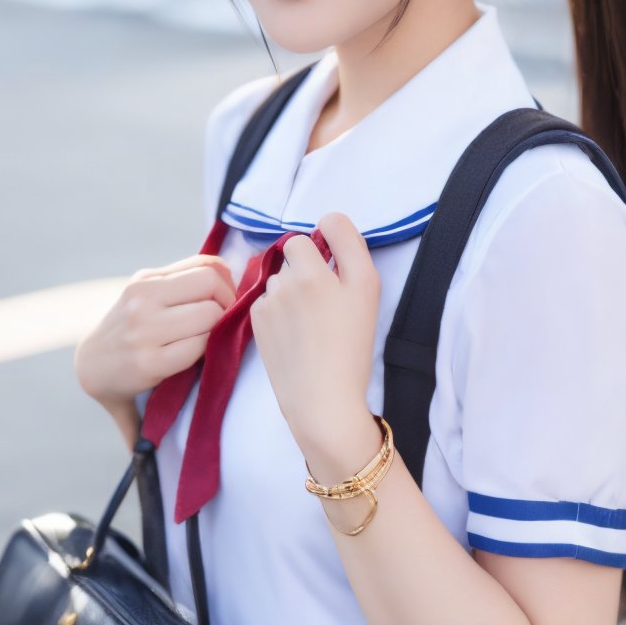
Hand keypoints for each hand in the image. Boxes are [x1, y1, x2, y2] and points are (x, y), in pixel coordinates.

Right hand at [74, 252, 236, 411]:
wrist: (92, 367)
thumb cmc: (130, 330)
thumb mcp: (147, 295)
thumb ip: (183, 280)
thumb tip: (229, 272)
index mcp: (146, 279)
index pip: (207, 266)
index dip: (227, 285)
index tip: (224, 303)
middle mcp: (142, 298)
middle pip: (211, 286)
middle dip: (227, 306)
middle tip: (221, 324)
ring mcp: (144, 329)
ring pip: (210, 315)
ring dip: (218, 330)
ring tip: (208, 340)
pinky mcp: (150, 362)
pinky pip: (199, 346)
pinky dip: (206, 351)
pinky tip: (196, 358)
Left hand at [248, 211, 380, 454]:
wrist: (322, 401)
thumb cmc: (352, 351)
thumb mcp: (368, 293)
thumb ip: (350, 248)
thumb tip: (326, 222)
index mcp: (328, 272)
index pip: (323, 227)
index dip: (329, 240)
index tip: (334, 260)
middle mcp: (298, 279)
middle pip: (295, 252)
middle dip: (306, 267)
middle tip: (325, 302)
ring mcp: (273, 299)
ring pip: (279, 278)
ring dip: (291, 290)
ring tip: (309, 325)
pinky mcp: (257, 319)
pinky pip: (266, 300)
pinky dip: (277, 311)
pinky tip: (292, 336)